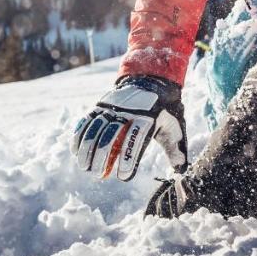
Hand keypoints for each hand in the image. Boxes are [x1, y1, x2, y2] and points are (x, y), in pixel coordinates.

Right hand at [72, 75, 186, 180]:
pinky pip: (88, 120)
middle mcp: (128, 111)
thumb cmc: (165, 110)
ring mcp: (113, 106)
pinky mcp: (102, 104)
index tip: (123, 176)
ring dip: (88, 148)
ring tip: (85, 167)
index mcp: (148, 118)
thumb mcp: (175, 127)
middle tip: (98, 175)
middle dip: (103, 157)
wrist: (152, 79)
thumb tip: (181, 171)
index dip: (128, 159)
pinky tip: (75, 151)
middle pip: (111, 135)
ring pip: (96, 128)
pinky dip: (80, 135)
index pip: (135, 140)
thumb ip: (176, 149)